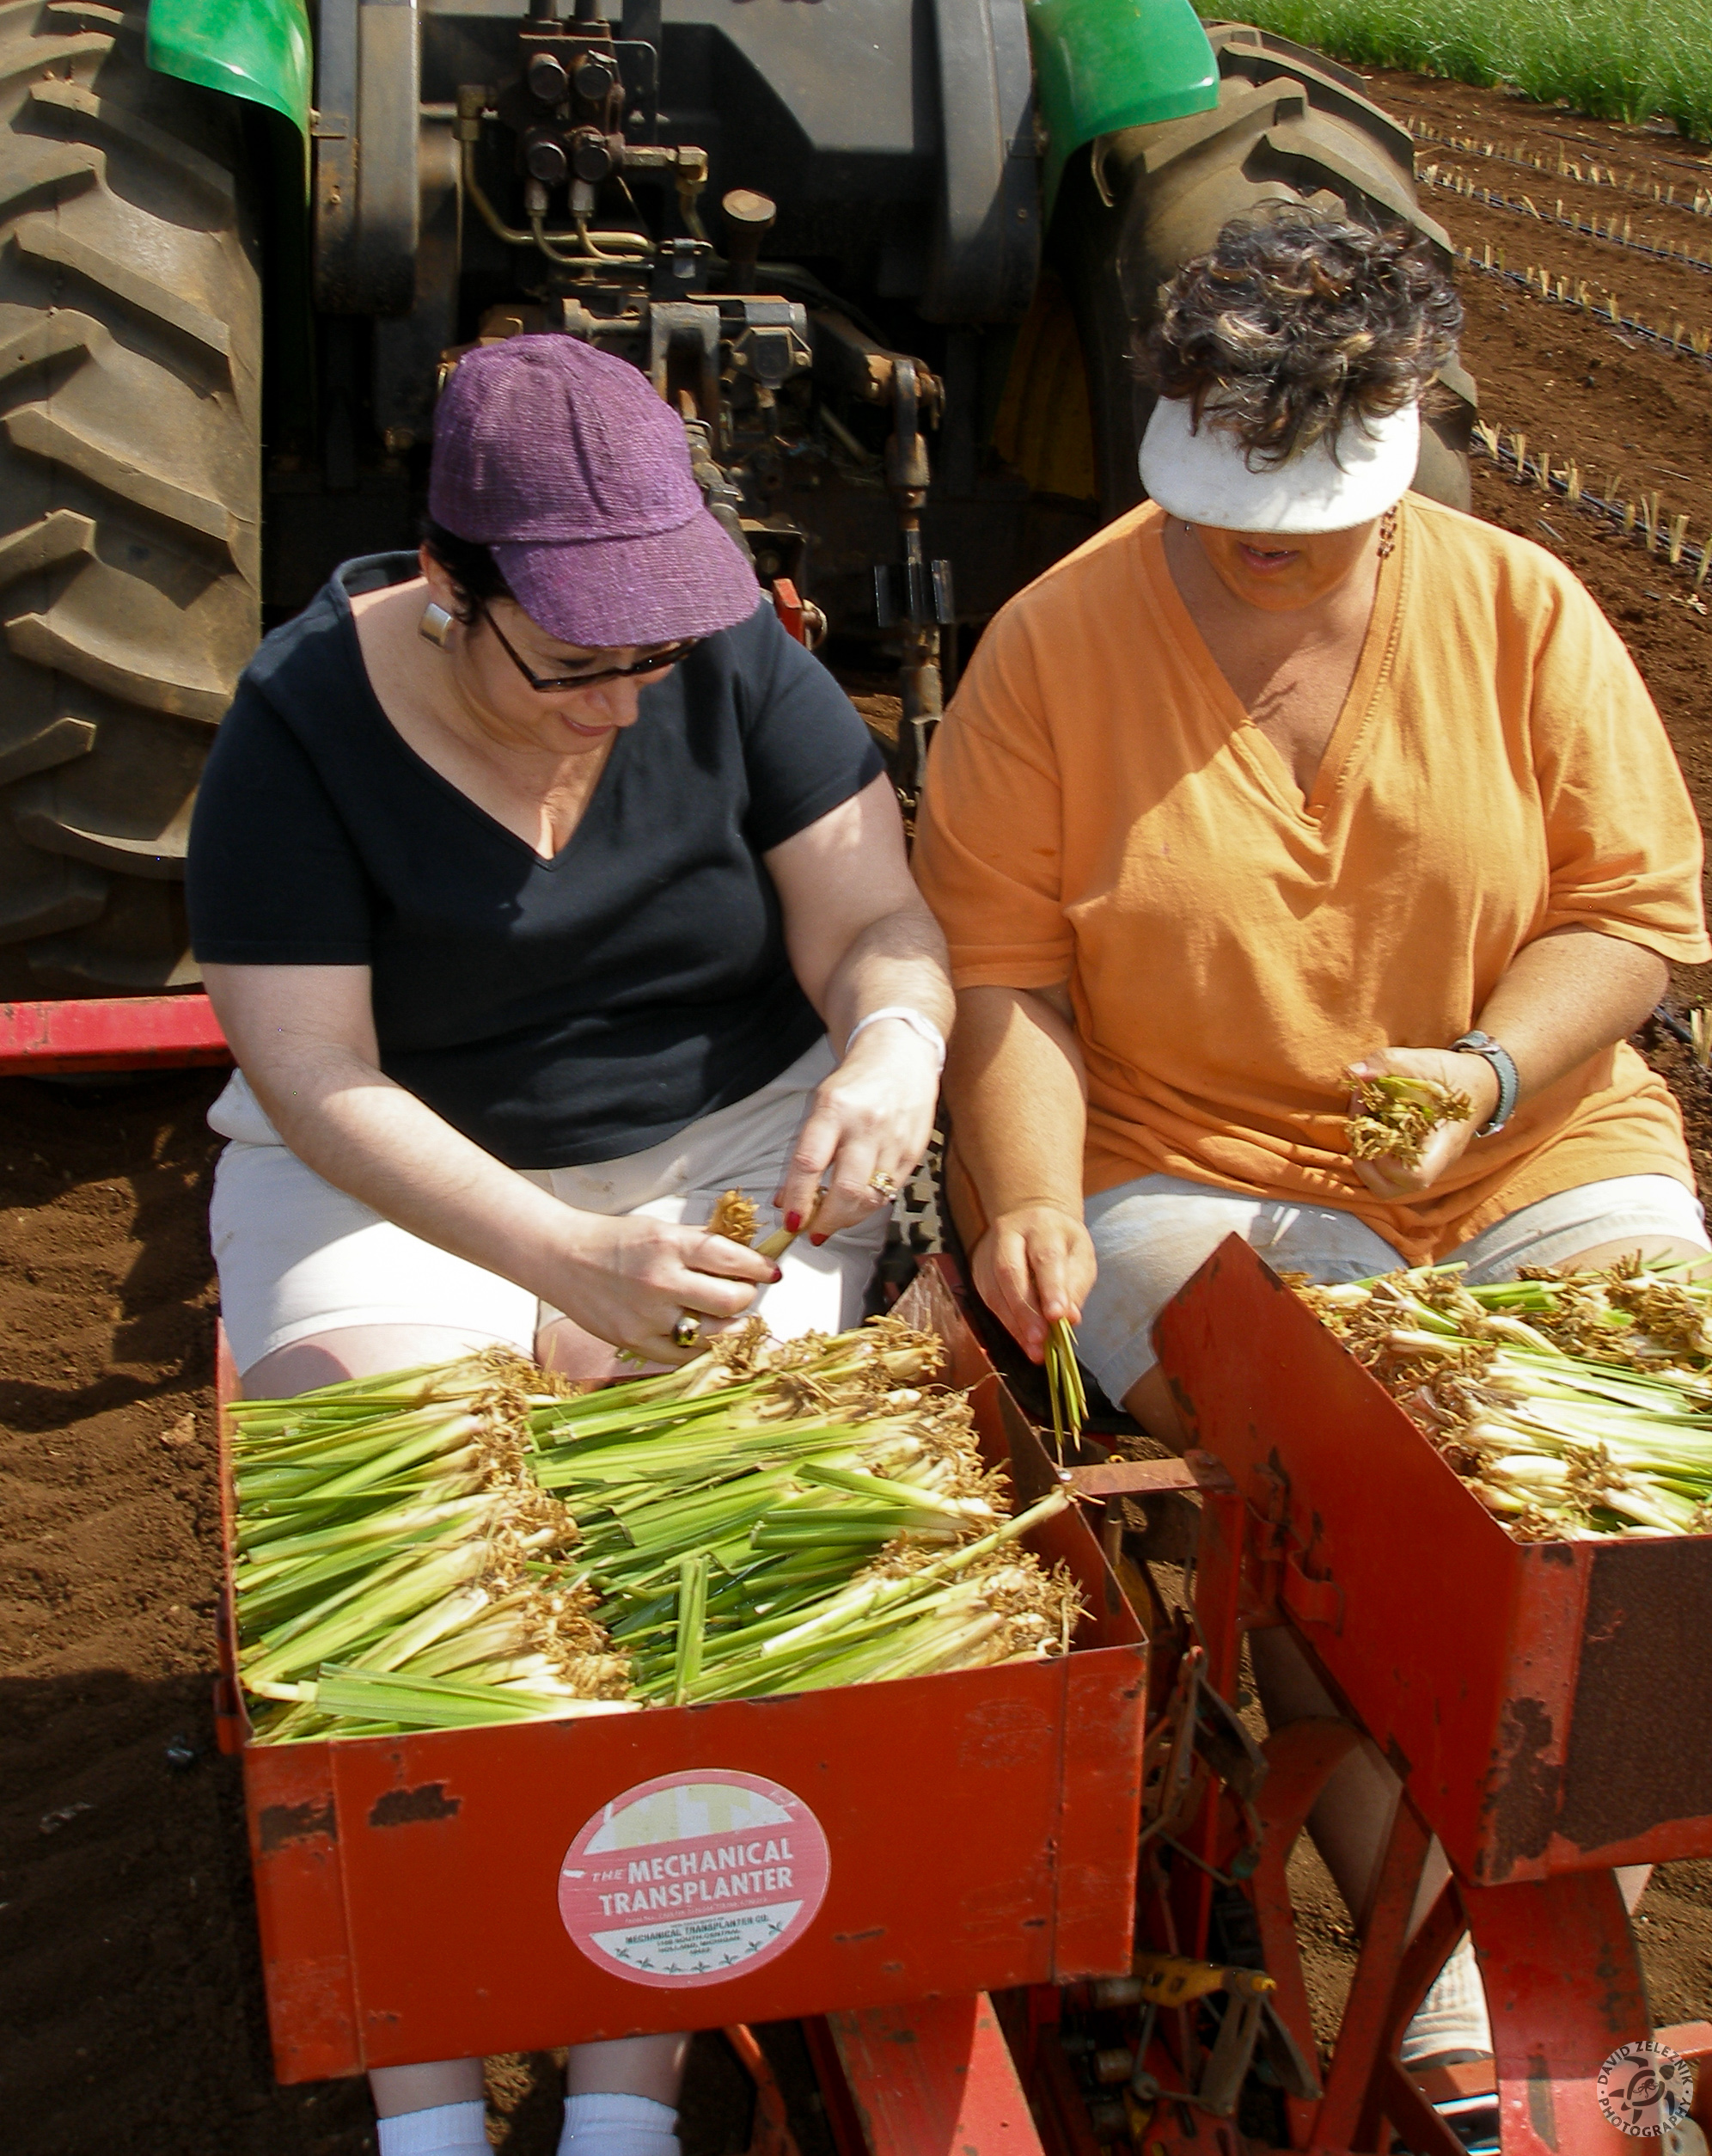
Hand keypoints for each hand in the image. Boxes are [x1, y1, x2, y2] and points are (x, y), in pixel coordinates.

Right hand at [546, 1211, 779, 1363]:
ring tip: (723, 1314)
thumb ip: (701, 1244)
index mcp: (669, 1245)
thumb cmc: (613, 1240)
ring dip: (729, 1325)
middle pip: (731, 1300)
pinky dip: (699, 1347)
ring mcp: (648, 1316)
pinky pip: (684, 1356)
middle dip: (746, 1296)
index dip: (759, 1267)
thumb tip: (746, 1259)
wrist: (561, 1257)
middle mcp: (661, 1281)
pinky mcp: (635, 1341)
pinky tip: (699, 1333)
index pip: (733, 1260)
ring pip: (714, 1334)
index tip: (769, 1272)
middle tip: (742, 1291)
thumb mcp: (660, 1229)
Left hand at [774, 1020, 940, 1241]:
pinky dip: (870, 1205)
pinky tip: (858, 1203)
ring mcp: (894, 1139)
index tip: (791, 1223)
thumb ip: (805, 1152)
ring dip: (849, 1218)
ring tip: (834, 1220)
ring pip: (871, 1197)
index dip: (799, 1200)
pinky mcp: (913, 1152)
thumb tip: (786, 1201)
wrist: (901, 1057)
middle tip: (814, 1231)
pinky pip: (889, 1192)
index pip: (810, 1163)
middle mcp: (866, 1125)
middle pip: (846, 1189)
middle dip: (828, 1220)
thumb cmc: (853, 1084)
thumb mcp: (820, 1106)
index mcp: (834, 1109)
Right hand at [972, 1202, 1095, 1363]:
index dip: (1051, 1288)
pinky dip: (1007, 1323)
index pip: (1045, 1257)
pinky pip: (988, 1300)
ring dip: (1014, 1323)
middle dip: (1025, 1310)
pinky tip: (1023, 1340)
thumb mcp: (1080, 1255)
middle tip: (1040, 1340)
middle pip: (1010, 1272)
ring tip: (1034, 1349)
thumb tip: (1069, 1319)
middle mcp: (1009, 1234)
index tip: (1058, 1317)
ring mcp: (988, 1251)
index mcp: (1041, 1226)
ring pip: (994, 1289)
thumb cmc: (1061, 1242)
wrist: (1030, 1217)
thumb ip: (1076, 1286)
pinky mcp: (978, 1269)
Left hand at [1346, 1045, 1501, 1198]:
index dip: (1387, 1163)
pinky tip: (1367, 1121)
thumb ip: (1390, 1062)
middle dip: (1365, 1159)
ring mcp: (1420, 1163)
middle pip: (1390, 1188)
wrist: (1477, 1085)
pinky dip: (1369, 1150)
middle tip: (1360, 1122)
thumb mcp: (1427, 1061)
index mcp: (1443, 1145)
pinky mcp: (1409, 1157)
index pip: (1415, 1177)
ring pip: (1383, 1183)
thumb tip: (1354, 1072)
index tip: (1379, 1129)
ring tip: (1361, 1123)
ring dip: (1363, 1157)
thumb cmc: (1455, 1076)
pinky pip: (1384, 1170)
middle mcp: (1431, 1163)